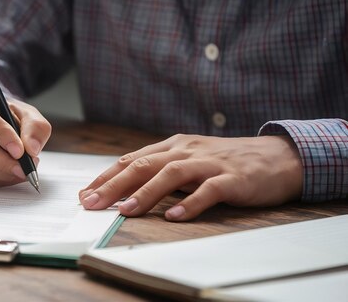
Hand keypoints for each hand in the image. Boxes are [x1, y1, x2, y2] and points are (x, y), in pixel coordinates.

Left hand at [79, 134, 302, 220]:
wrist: (277, 156)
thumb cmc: (226, 162)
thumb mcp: (189, 159)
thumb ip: (162, 170)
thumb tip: (126, 189)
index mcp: (174, 146)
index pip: (132, 159)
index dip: (107, 176)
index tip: (86, 194)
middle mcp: (187, 150)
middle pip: (144, 164)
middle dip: (114, 184)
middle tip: (92, 203)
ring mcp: (210, 163)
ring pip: (172, 174)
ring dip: (146, 193)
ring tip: (126, 210)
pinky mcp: (233, 178)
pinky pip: (209, 190)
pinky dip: (191, 203)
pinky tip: (175, 217)